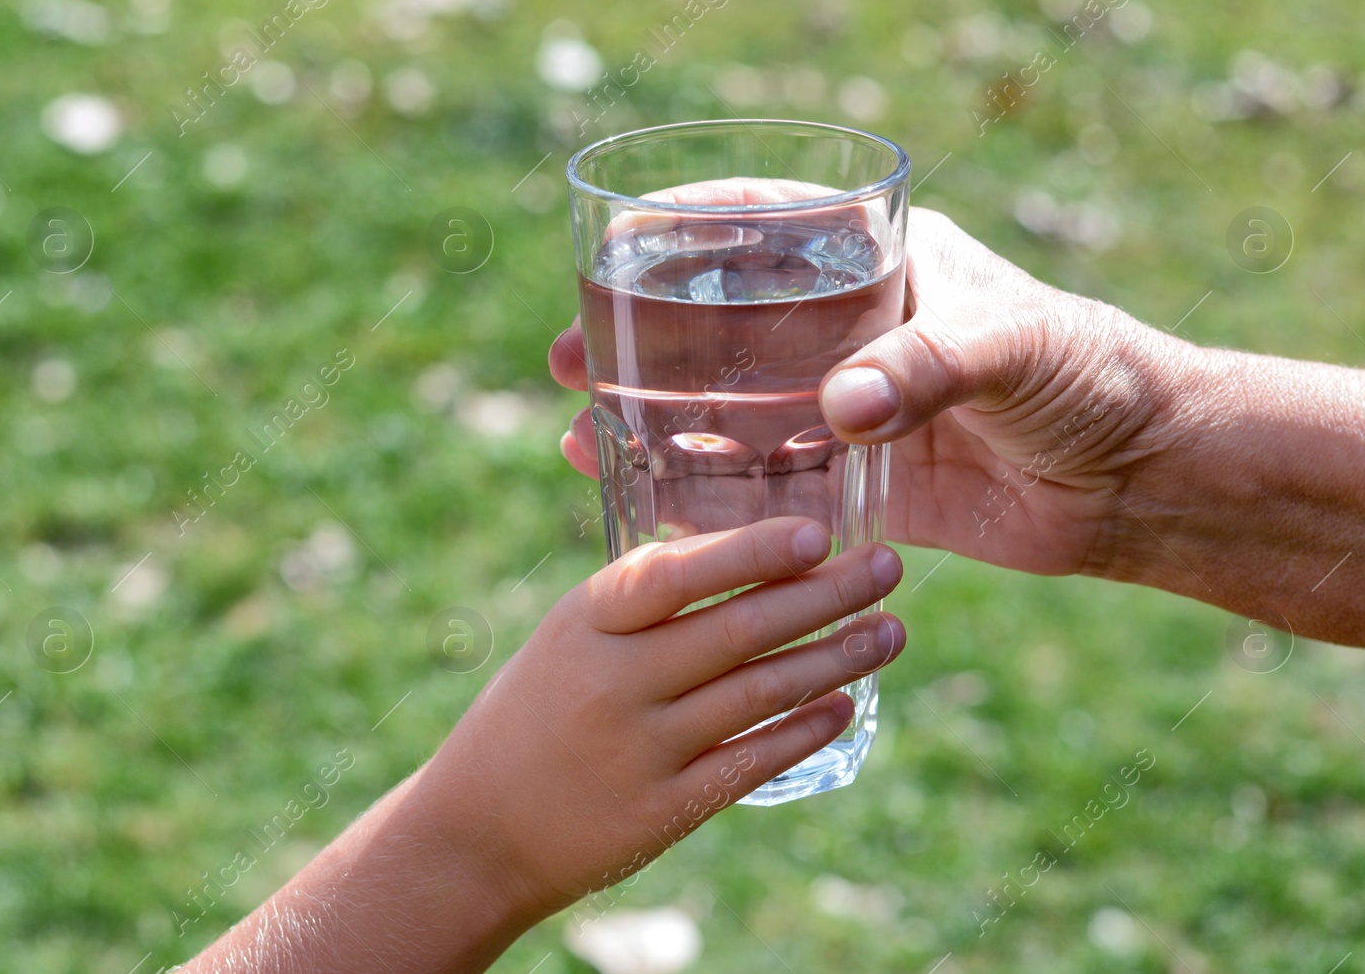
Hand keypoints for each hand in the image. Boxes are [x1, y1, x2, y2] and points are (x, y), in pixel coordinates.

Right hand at [188, 518, 904, 973]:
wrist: (474, 832)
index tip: (819, 531)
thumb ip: (640, 601)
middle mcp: (613, 680)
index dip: (751, 551)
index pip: (676, 573)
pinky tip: (845, 705)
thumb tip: (746, 551)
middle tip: (888, 567)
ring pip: (759, 691)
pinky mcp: (663, 810)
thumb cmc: (534, 715)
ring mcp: (640, 749)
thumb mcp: (568, 639)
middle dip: (825, 594)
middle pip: (738, 628)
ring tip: (890, 631)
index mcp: (585, 621)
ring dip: (835, 658)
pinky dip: (804, 730)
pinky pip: (750, 760)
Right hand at [554, 207, 1183, 577]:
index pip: (767, 225)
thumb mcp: (1014, 348)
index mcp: (884, 265)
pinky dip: (711, 497)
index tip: (611, 249)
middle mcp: (851, 332)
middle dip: (640, 341)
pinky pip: (769, 487)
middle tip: (567, 360)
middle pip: (722, 325)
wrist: (1142, 477)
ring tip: (583, 439)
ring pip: (730, 410)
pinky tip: (650, 508)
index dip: (683, 232)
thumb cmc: (1094, 378)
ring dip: (656, 424)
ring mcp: (848, 409)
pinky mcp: (859, 482)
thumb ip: (929, 368)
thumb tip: (840, 410)